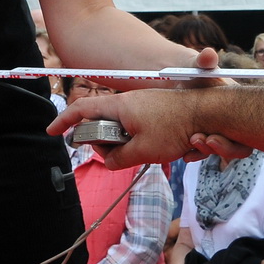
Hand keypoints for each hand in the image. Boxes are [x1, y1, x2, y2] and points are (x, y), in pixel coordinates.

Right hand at [46, 87, 252, 168]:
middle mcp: (130, 102)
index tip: (51, 132)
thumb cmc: (177, 127)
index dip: (64, 121)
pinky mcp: (160, 111)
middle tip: (119, 157)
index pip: (83, 110)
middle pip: (106, 124)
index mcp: (120, 107)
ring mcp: (146, 105)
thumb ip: (119, 158)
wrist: (211, 112)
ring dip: (137, 146)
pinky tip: (174, 147)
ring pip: (129, 131)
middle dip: (109, 144)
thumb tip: (108, 161)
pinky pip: (147, 130)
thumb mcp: (143, 150)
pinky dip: (154, 143)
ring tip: (159, 150)